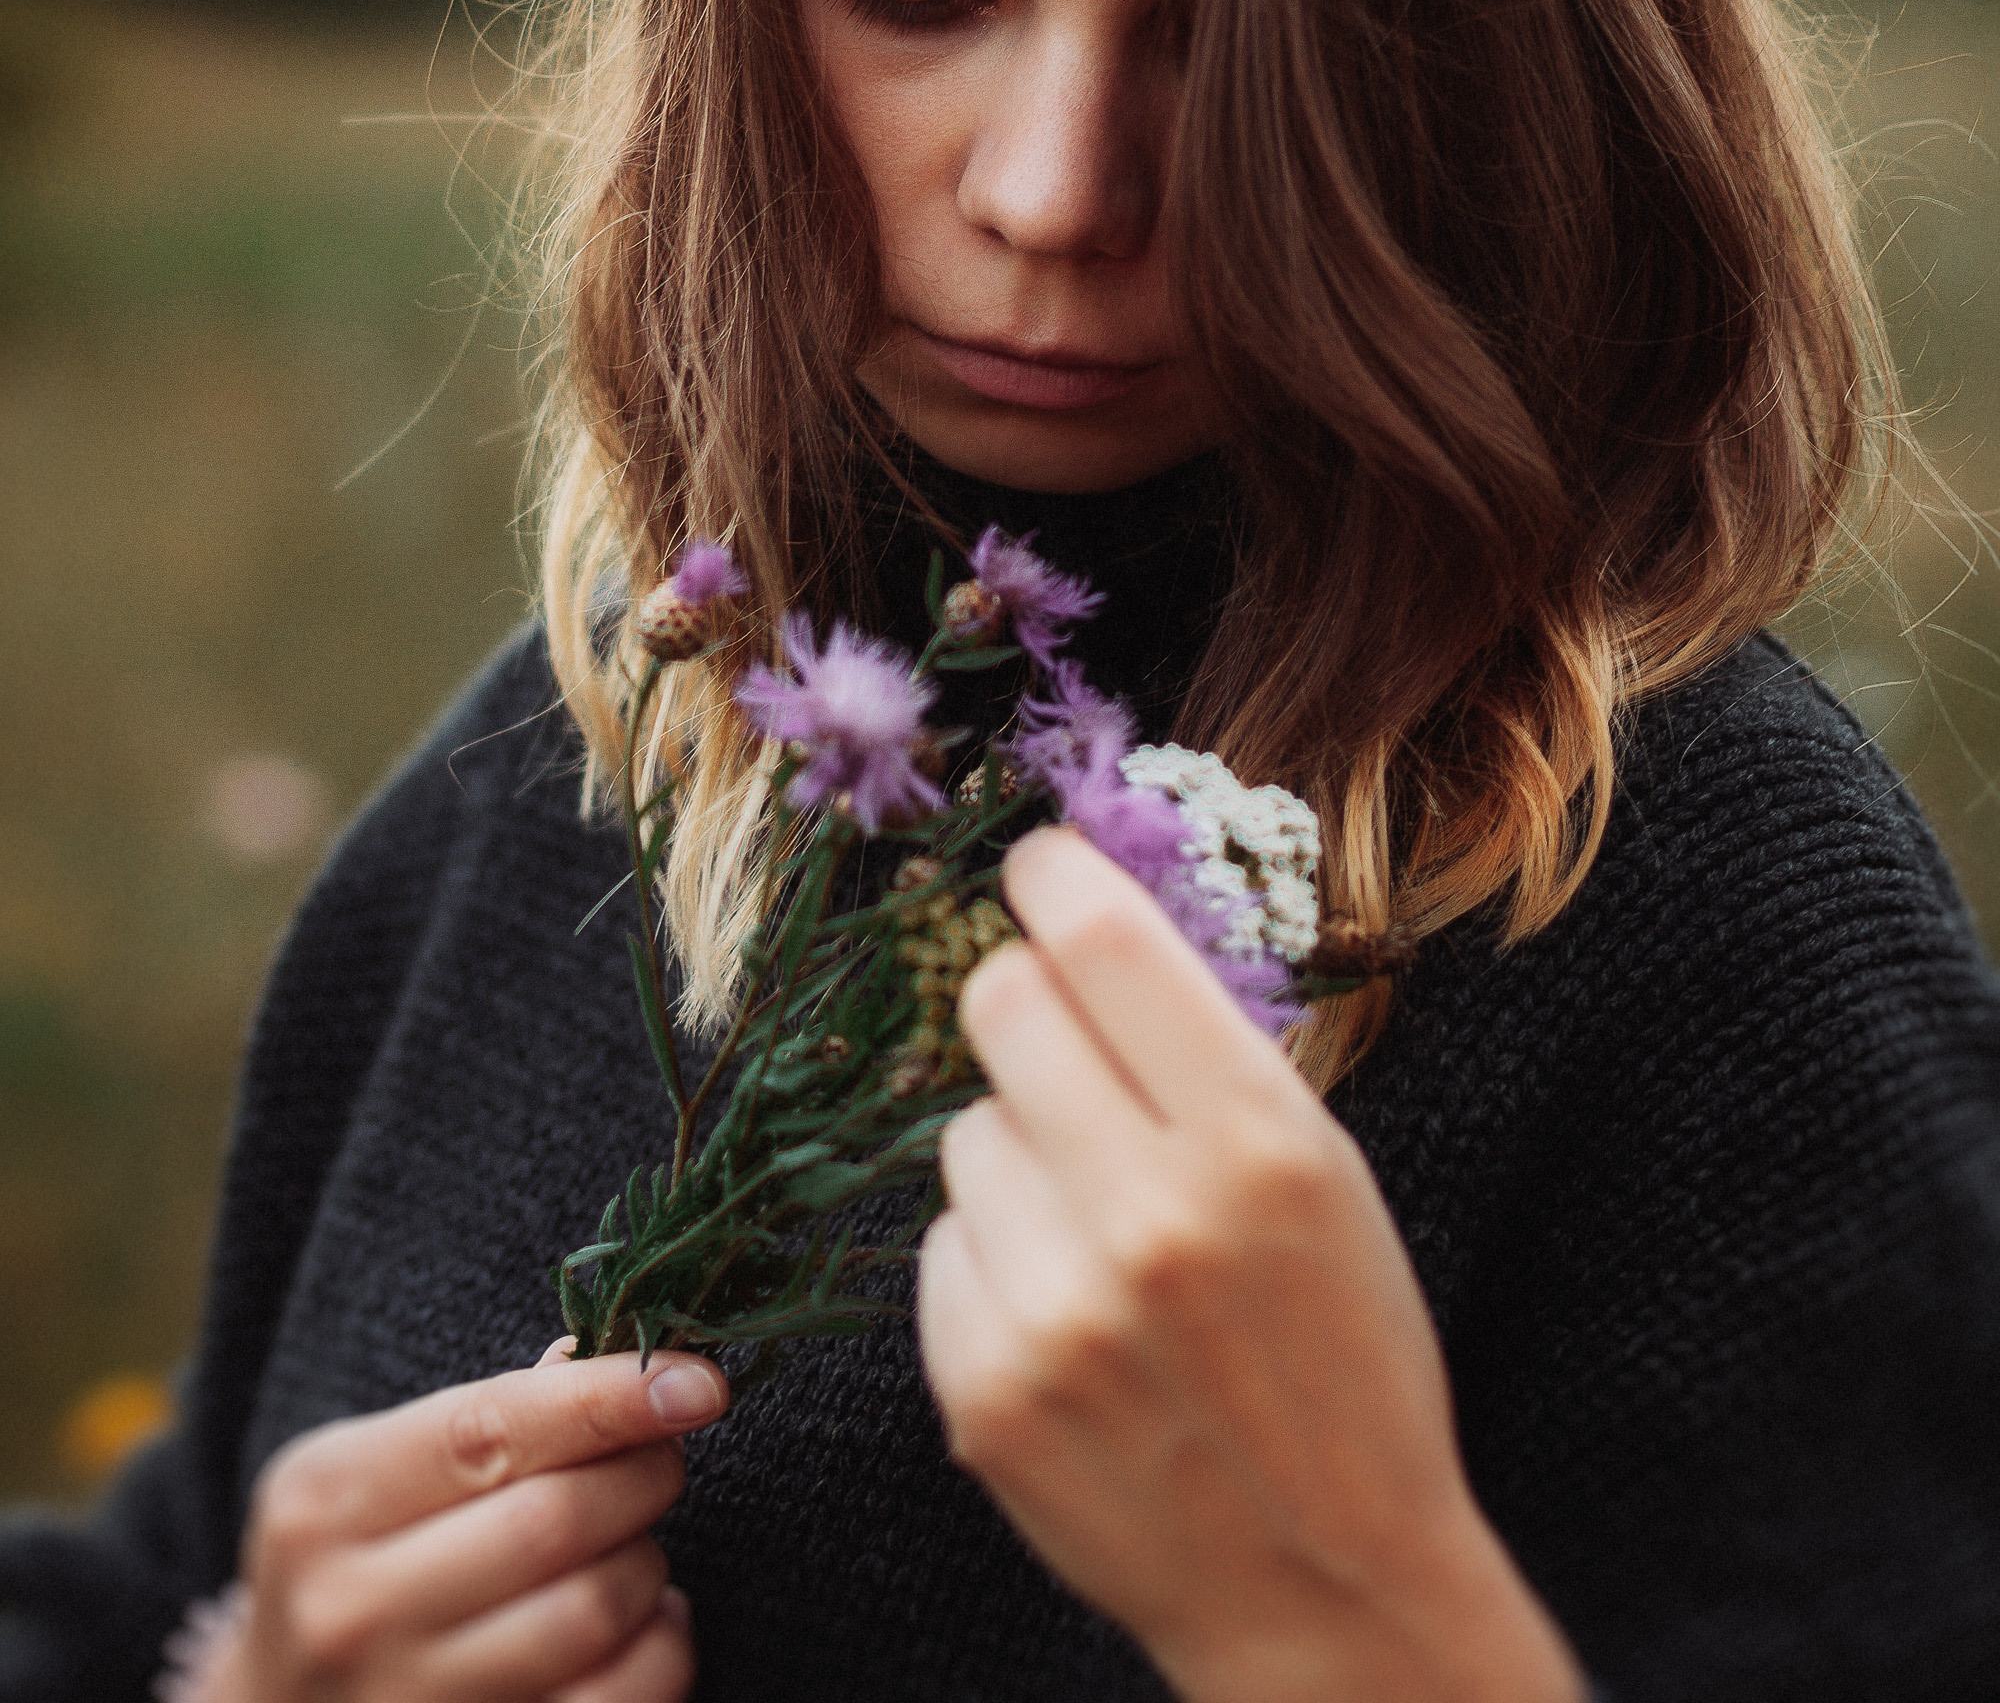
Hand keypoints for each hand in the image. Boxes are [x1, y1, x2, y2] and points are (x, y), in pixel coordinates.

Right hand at [205, 1346, 726, 1701]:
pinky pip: (614, 1701)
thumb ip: (494, 1416)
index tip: (697, 1380)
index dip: (607, 1398)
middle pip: (554, 1521)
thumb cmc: (353, 1570)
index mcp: (326, 1501)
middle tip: (662, 1459)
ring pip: (590, 1612)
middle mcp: (352, 1609)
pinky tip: (647, 1624)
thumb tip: (623, 1355)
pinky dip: (661, 1651)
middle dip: (642, 1475)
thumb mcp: (376, 1475)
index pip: (492, 1428)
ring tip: (633, 1548)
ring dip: (647, 1565)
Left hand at [919, 828, 1582, 1702]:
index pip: (1103, 938)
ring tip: (1101, 1230)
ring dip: (1018, 1150)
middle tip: (1064, 1038)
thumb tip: (1086, 917)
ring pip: (965, 1128)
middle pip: (1002, 1003)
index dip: (1054, 875)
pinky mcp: (981, 1388)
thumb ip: (1208, 1050)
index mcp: (1260, 1144)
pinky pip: (944, 1242)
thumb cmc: (1342, 1359)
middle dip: (1026, 999)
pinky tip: (1071, 1315)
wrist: (1325, 1587)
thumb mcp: (1326, 1176)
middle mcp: (1149, 1216)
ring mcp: (1053, 1310)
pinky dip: (995, 1257)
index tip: (1040, 865)